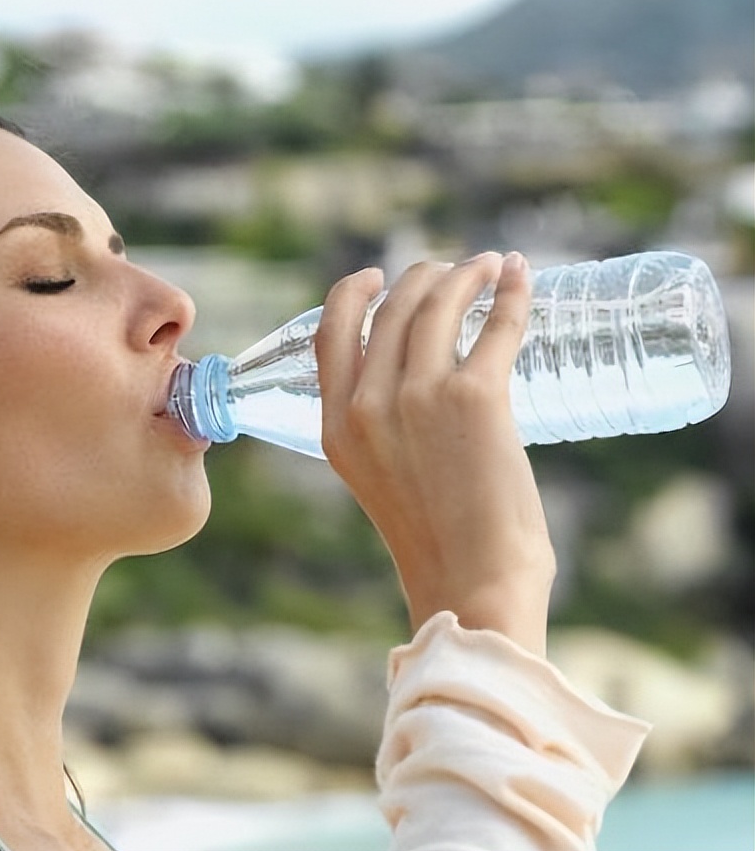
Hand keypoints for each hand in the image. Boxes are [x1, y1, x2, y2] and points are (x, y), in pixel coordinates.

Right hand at [315, 252, 554, 654]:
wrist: (472, 584)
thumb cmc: (437, 543)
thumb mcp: (377, 480)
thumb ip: (380, 432)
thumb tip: (417, 390)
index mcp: (334, 427)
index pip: (331, 333)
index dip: (352, 292)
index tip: (378, 274)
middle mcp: (367, 405)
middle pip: (391, 308)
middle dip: (423, 277)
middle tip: (454, 271)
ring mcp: (419, 397)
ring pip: (439, 305)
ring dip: (466, 274)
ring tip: (488, 266)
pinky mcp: (476, 398)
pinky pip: (495, 325)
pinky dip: (512, 293)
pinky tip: (519, 275)